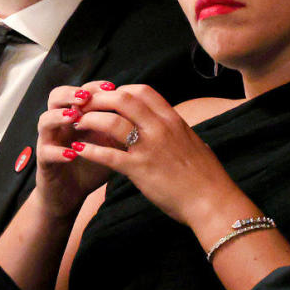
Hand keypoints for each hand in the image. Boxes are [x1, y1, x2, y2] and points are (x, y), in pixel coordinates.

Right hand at [31, 82, 120, 218]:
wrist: (72, 193)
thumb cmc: (92, 165)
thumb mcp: (110, 144)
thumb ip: (121, 128)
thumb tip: (145, 114)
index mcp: (77, 116)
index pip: (81, 92)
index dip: (94, 86)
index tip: (111, 86)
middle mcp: (60, 124)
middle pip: (56, 97)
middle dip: (69, 93)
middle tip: (86, 96)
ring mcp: (50, 141)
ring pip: (45, 120)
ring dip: (59, 116)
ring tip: (74, 117)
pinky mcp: (44, 161)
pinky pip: (46, 152)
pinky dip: (58, 151)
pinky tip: (73, 153)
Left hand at [63, 84, 238, 226]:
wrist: (212, 200)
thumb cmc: (206, 175)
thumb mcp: (192, 142)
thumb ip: (176, 131)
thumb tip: (170, 127)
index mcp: (173, 120)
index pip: (142, 91)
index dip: (120, 89)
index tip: (107, 95)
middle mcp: (160, 128)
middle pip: (122, 99)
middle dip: (99, 98)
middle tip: (83, 104)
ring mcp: (149, 148)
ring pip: (111, 122)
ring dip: (89, 120)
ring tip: (77, 124)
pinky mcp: (139, 170)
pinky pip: (108, 155)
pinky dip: (89, 150)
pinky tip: (77, 150)